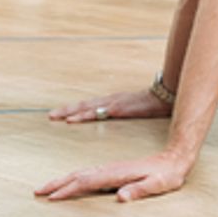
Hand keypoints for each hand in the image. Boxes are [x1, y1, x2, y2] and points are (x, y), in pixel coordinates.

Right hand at [35, 151, 190, 202]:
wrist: (176, 158)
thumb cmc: (168, 174)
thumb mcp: (158, 184)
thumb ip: (140, 190)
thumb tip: (121, 197)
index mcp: (117, 173)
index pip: (87, 181)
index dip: (69, 190)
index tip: (52, 198)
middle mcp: (111, 168)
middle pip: (78, 175)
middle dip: (57, 183)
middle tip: (37, 191)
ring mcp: (112, 167)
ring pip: (81, 172)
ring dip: (62, 179)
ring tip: (46, 187)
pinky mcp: (115, 169)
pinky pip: (89, 173)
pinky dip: (74, 177)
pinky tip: (70, 181)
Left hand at [49, 87, 170, 123]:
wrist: (166, 96)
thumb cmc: (154, 104)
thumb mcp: (137, 109)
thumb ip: (127, 112)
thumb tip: (120, 116)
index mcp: (114, 102)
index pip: (91, 106)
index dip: (76, 109)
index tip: (62, 114)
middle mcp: (110, 100)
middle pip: (84, 105)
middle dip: (67, 110)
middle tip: (51, 115)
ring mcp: (112, 103)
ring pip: (85, 108)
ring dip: (69, 112)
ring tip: (55, 116)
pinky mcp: (117, 108)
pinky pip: (95, 113)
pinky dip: (81, 116)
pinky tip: (71, 120)